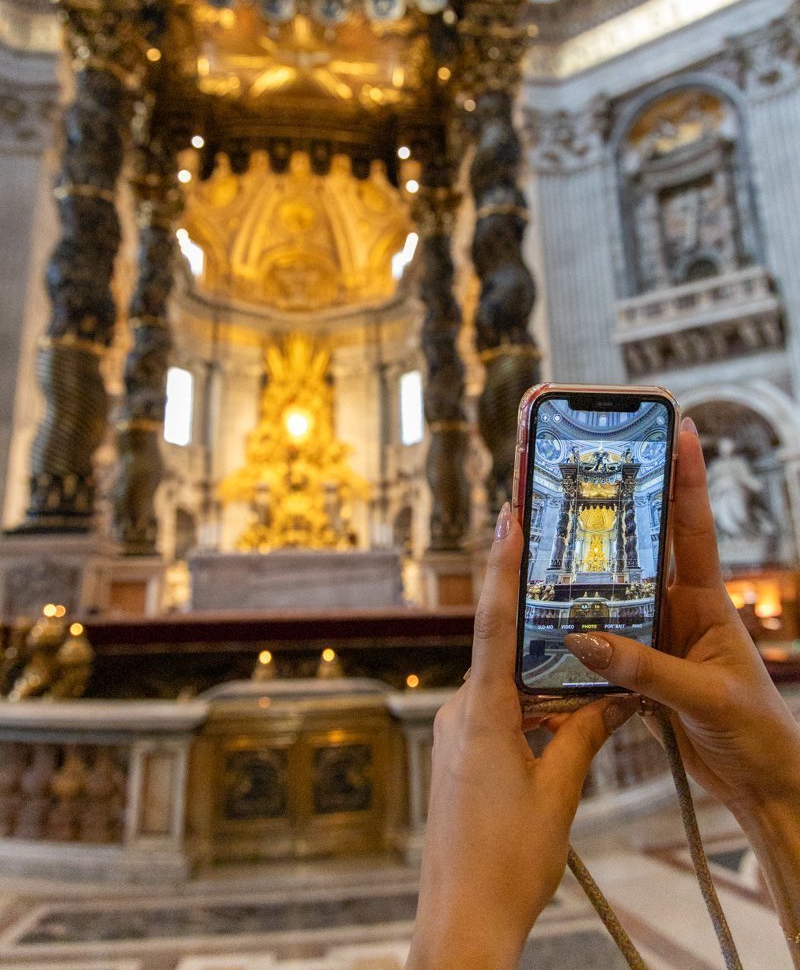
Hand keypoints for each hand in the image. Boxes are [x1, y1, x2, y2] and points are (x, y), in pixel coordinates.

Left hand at [407, 504, 637, 969]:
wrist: (462, 920)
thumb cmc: (507, 861)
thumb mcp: (558, 791)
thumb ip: (583, 735)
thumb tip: (613, 696)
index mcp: (482, 714)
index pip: (493, 624)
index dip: (502, 567)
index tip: (506, 518)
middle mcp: (460, 714)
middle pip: (501, 652)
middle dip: (539, 627)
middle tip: (571, 588)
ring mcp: (454, 736)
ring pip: (500, 687)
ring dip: (539, 679)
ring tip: (584, 666)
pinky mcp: (457, 758)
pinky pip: (494, 715)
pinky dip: (526, 709)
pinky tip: (560, 721)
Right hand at [565, 420, 799, 813]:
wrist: (764, 787)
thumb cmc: (756, 733)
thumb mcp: (705, 696)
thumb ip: (645, 669)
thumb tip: (581, 639)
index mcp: (707, 603)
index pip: (694, 527)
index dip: (687, 477)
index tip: (679, 428)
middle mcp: (679, 613)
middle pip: (641, 553)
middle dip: (613, 515)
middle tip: (577, 476)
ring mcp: (659, 641)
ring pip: (612, 600)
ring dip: (583, 582)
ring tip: (542, 551)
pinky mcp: (641, 675)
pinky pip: (603, 647)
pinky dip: (577, 640)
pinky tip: (548, 632)